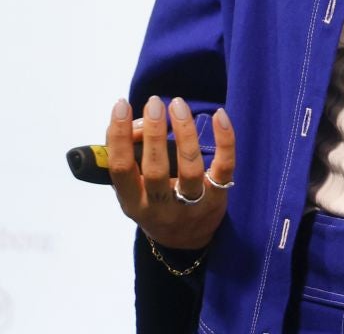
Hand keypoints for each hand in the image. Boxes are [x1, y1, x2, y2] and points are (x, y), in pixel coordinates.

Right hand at [105, 94, 236, 250]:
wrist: (186, 240)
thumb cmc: (153, 201)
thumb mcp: (132, 186)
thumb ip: (128, 151)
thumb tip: (141, 120)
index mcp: (133, 202)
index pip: (121, 170)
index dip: (118, 137)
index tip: (122, 106)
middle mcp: (161, 207)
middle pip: (156, 170)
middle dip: (153, 133)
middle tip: (154, 102)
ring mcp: (192, 205)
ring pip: (190, 168)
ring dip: (184, 132)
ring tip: (178, 105)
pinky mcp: (218, 197)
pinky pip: (224, 168)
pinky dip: (225, 141)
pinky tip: (219, 115)